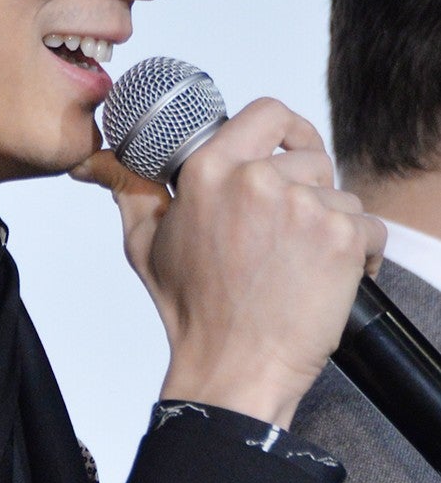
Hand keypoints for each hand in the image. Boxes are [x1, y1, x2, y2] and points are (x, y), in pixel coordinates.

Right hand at [72, 100, 387, 426]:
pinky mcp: (342, 237)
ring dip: (331, 226)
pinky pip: (370, 227)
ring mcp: (304, 207)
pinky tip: (330, 279)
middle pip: (311, 159)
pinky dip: (362, 254)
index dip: (287, 129)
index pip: (267, 113)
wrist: (234, 369)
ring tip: (302, 265)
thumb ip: (134, 193)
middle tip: (286, 238)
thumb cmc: (194, 315)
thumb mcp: (145, 246)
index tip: (292, 146)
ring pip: (341, 196)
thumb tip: (111, 162)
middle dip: (307, 194)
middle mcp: (258, 180)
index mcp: (210, 171)